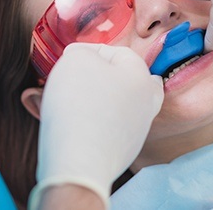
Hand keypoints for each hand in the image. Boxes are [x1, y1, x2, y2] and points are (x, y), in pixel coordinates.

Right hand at [28, 43, 163, 209]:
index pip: (118, 52)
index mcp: (141, 76)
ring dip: (93, 98)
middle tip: (77, 77)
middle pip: (126, 80)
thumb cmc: (79, 104)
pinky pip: (105, 128)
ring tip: (66, 99)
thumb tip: (82, 58)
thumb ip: (81, 52)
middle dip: (100, 76)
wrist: (78, 162)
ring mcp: (136, 131)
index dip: (89, 50)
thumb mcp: (76, 59)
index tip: (67, 57)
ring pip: (116, 105)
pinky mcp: (121, 152)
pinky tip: (70, 122)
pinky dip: (90, 121)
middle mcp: (145, 103)